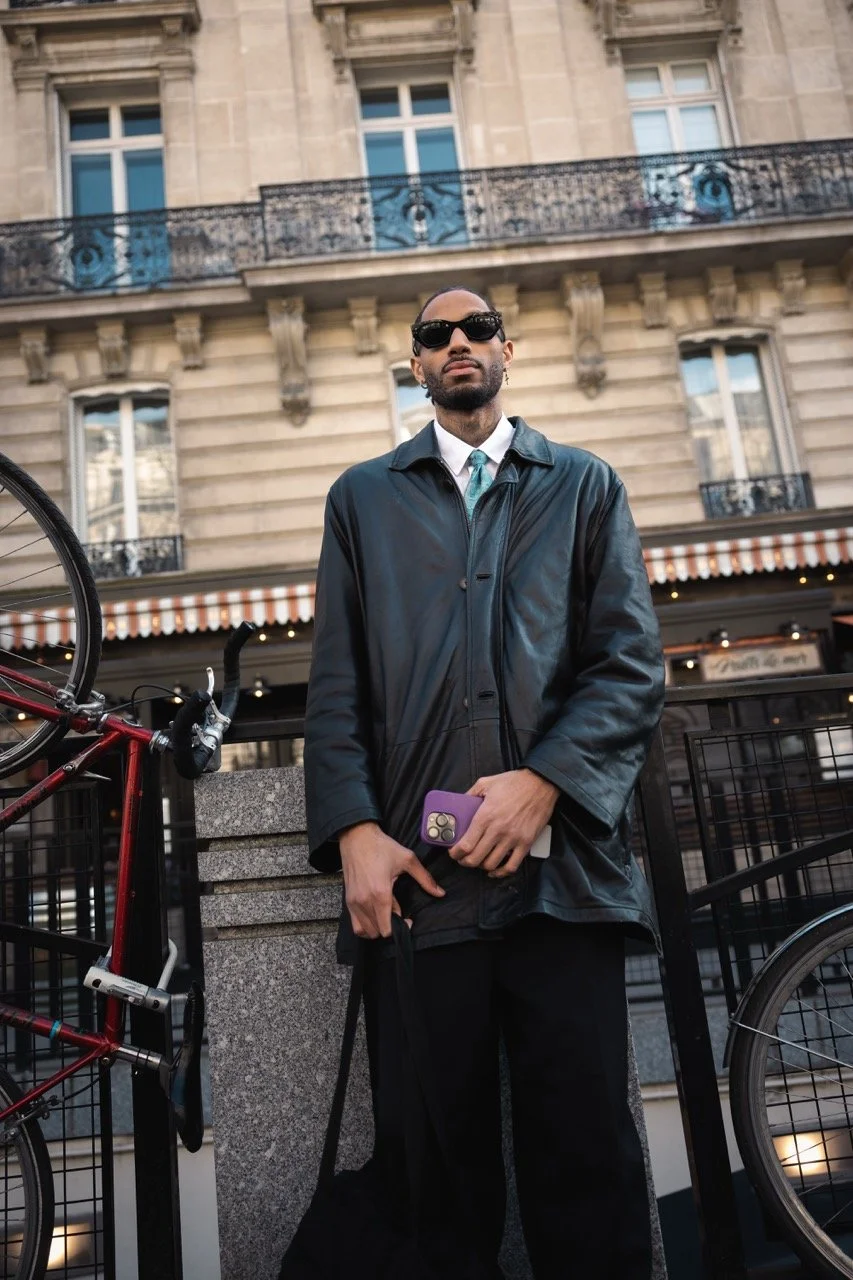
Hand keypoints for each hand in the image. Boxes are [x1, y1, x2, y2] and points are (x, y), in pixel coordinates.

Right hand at [339, 822, 444, 938]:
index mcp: (380, 893)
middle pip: (378, 931)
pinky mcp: (347, 900)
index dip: (401, 927)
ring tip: (386, 911)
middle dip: (390, 926)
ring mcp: (353, 902)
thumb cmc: (381, 847)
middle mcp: (365, 901)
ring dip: (378, 926)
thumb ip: (424, 878)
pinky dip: (365, 925)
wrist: (357, 836)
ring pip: (366, 931)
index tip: (408, 919)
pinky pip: (355, 925)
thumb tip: (440, 893)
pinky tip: (374, 914)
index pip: (387, 928)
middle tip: (398, 911)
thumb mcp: (407, 859)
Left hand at [449, 769, 558, 877]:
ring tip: (479, 861)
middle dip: (465, 862)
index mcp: (485, 816)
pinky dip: (501, 872)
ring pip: (491, 864)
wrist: (540, 783)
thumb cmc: (514, 782)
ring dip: (481, 866)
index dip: (455, 853)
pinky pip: (512, 866)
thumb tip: (459, 803)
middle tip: (463, 859)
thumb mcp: (486, 782)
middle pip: (475, 858)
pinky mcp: (526, 843)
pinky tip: (495, 870)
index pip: (465, 845)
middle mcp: (498, 830)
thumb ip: (470, 794)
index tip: (453, 853)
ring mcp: (513, 839)